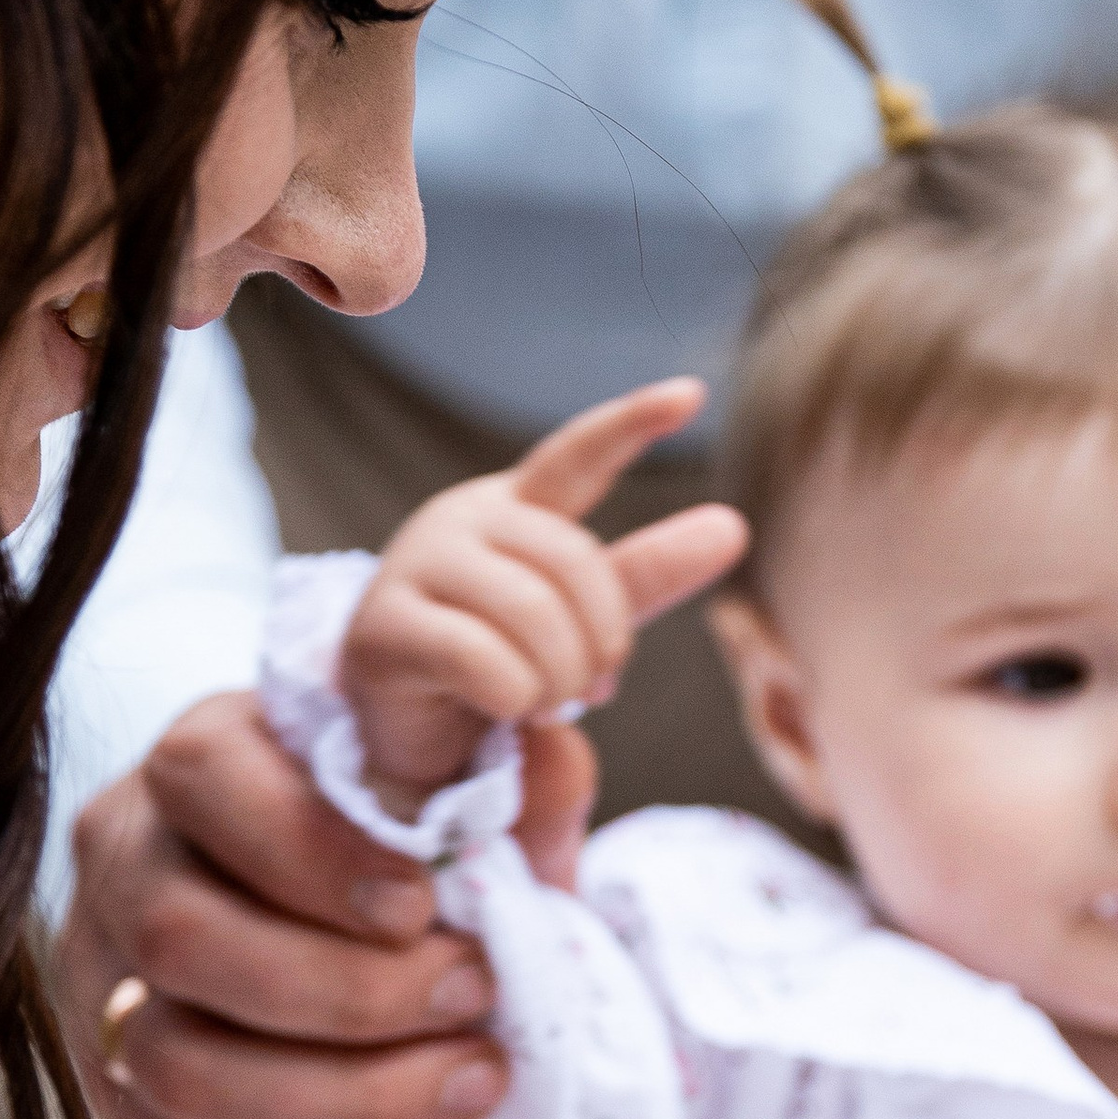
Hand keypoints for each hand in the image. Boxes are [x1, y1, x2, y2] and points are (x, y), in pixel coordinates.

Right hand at [56, 693, 594, 1118]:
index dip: (311, 850)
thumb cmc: (424, 848)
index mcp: (202, 760)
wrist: (387, 947)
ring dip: (352, 1100)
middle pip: (181, 941)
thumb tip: (541, 754)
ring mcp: (102, 997)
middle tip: (477, 998)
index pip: (204, 777)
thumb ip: (507, 775)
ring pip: (178, 1071)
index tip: (423, 906)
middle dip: (347, 992)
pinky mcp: (126, 1116)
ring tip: (480, 1084)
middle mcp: (123, 869)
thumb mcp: (475, 797)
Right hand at [341, 379, 745, 812]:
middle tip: (590, 687)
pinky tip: (500, 709)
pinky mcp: (384, 630)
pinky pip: (487, 664)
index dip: (630, 424)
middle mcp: (463, 519)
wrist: (406, 725)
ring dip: (559, 679)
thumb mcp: (580, 618)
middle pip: (575, 560)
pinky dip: (516, 701)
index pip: (577, 456)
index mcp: (518, 507)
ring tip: (541, 701)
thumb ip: (647, 574)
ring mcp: (417, 567)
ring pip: (533, 613)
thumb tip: (733, 525)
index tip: (691, 394)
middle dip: (603, 639)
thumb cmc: (498, 660)